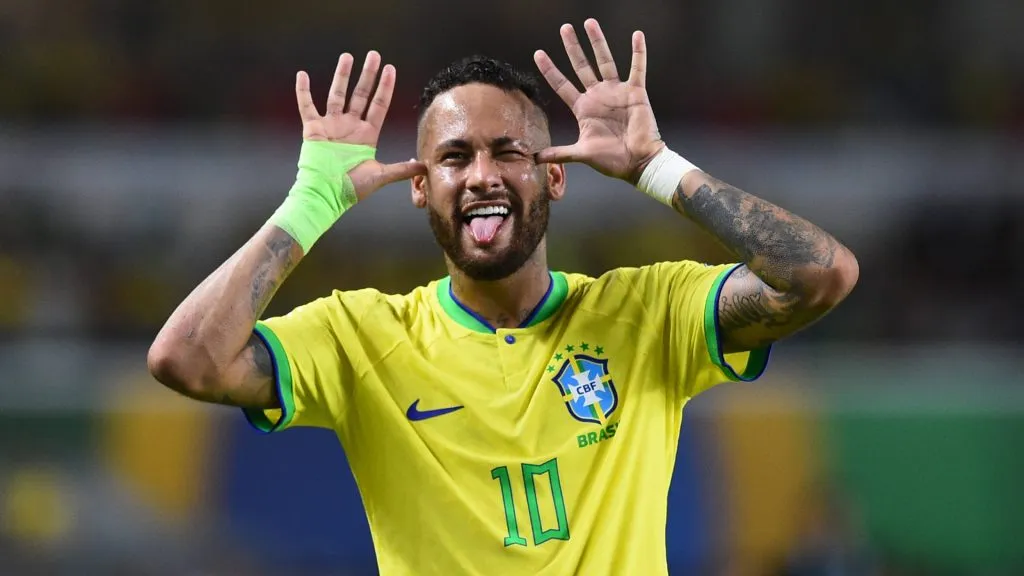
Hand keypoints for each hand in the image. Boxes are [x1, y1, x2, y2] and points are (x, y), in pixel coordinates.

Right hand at [295, 51, 424, 199]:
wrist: (326, 195)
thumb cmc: (352, 188)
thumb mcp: (381, 175)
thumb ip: (403, 170)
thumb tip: (426, 167)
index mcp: (366, 135)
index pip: (379, 104)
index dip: (385, 87)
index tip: (391, 69)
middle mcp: (350, 126)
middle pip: (361, 94)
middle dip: (368, 75)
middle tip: (374, 55)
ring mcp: (331, 126)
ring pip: (337, 94)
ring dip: (342, 76)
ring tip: (347, 57)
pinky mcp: (314, 130)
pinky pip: (306, 106)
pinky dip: (303, 91)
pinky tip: (302, 74)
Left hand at [533, 19, 662, 183]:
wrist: (638, 163)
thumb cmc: (611, 160)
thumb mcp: (581, 154)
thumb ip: (559, 153)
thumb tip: (534, 158)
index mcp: (583, 108)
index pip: (562, 85)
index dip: (550, 70)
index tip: (538, 53)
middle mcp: (598, 96)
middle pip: (581, 66)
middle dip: (572, 47)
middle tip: (564, 28)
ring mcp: (616, 92)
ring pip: (605, 61)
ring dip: (598, 42)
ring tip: (589, 23)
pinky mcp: (635, 92)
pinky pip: (637, 68)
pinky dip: (638, 52)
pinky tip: (637, 35)